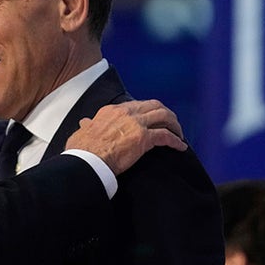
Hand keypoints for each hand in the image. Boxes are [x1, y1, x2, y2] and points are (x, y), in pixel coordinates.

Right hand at [64, 99, 186, 174]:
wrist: (88, 160)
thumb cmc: (83, 149)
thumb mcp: (83, 131)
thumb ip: (87, 125)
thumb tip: (84, 123)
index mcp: (113, 110)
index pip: (137, 105)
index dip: (148, 110)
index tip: (153, 118)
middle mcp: (127, 113)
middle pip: (155, 106)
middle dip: (166, 113)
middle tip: (172, 123)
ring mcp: (137, 124)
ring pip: (164, 117)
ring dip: (174, 125)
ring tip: (179, 133)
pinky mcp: (144, 138)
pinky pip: (166, 136)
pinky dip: (176, 141)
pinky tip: (180, 147)